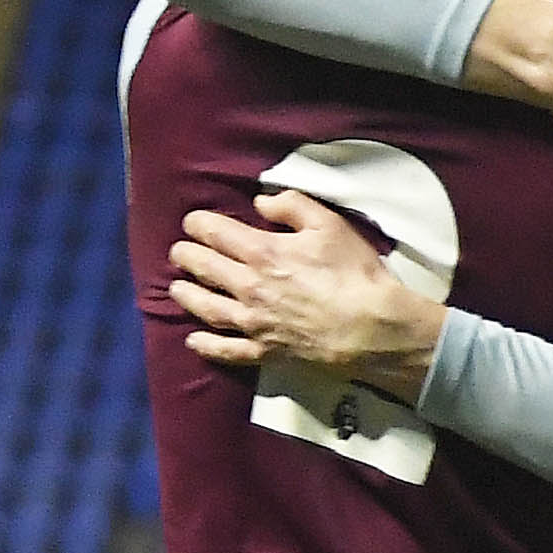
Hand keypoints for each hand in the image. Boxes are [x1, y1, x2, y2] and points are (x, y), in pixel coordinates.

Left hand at [174, 189, 443, 397]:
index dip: (197, 223)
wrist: (374, 328)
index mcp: (261, 251)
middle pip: (200, 266)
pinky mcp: (265, 349)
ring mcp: (252, 321)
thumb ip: (293, 205)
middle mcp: (247, 285)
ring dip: (185, 294)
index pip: (211, 230)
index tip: (197, 223)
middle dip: (185, 254)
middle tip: (183, 252)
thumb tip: (261, 202)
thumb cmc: (355, 273)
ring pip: (204, 306)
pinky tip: (193, 339)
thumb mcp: (331, 225)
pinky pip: (226, 350)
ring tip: (178, 288)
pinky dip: (206, 345)